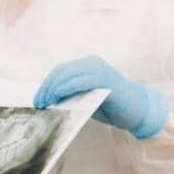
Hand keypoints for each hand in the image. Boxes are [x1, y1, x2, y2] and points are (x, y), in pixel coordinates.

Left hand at [33, 56, 167, 139]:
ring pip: (69, 73)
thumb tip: (48, 99)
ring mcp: (99, 69)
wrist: (137, 110)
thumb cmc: (110, 106)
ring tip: (46, 102)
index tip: (37, 99)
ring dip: (53, 88)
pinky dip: (68, 86)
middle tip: (39, 103)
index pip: (60, 70)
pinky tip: (58, 93)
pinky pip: (82, 80)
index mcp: (86, 65)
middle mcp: (92, 63)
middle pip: (61, 71)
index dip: (46, 84)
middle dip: (46, 87)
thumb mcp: (85, 98)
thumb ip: (70, 94)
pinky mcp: (106, 79)